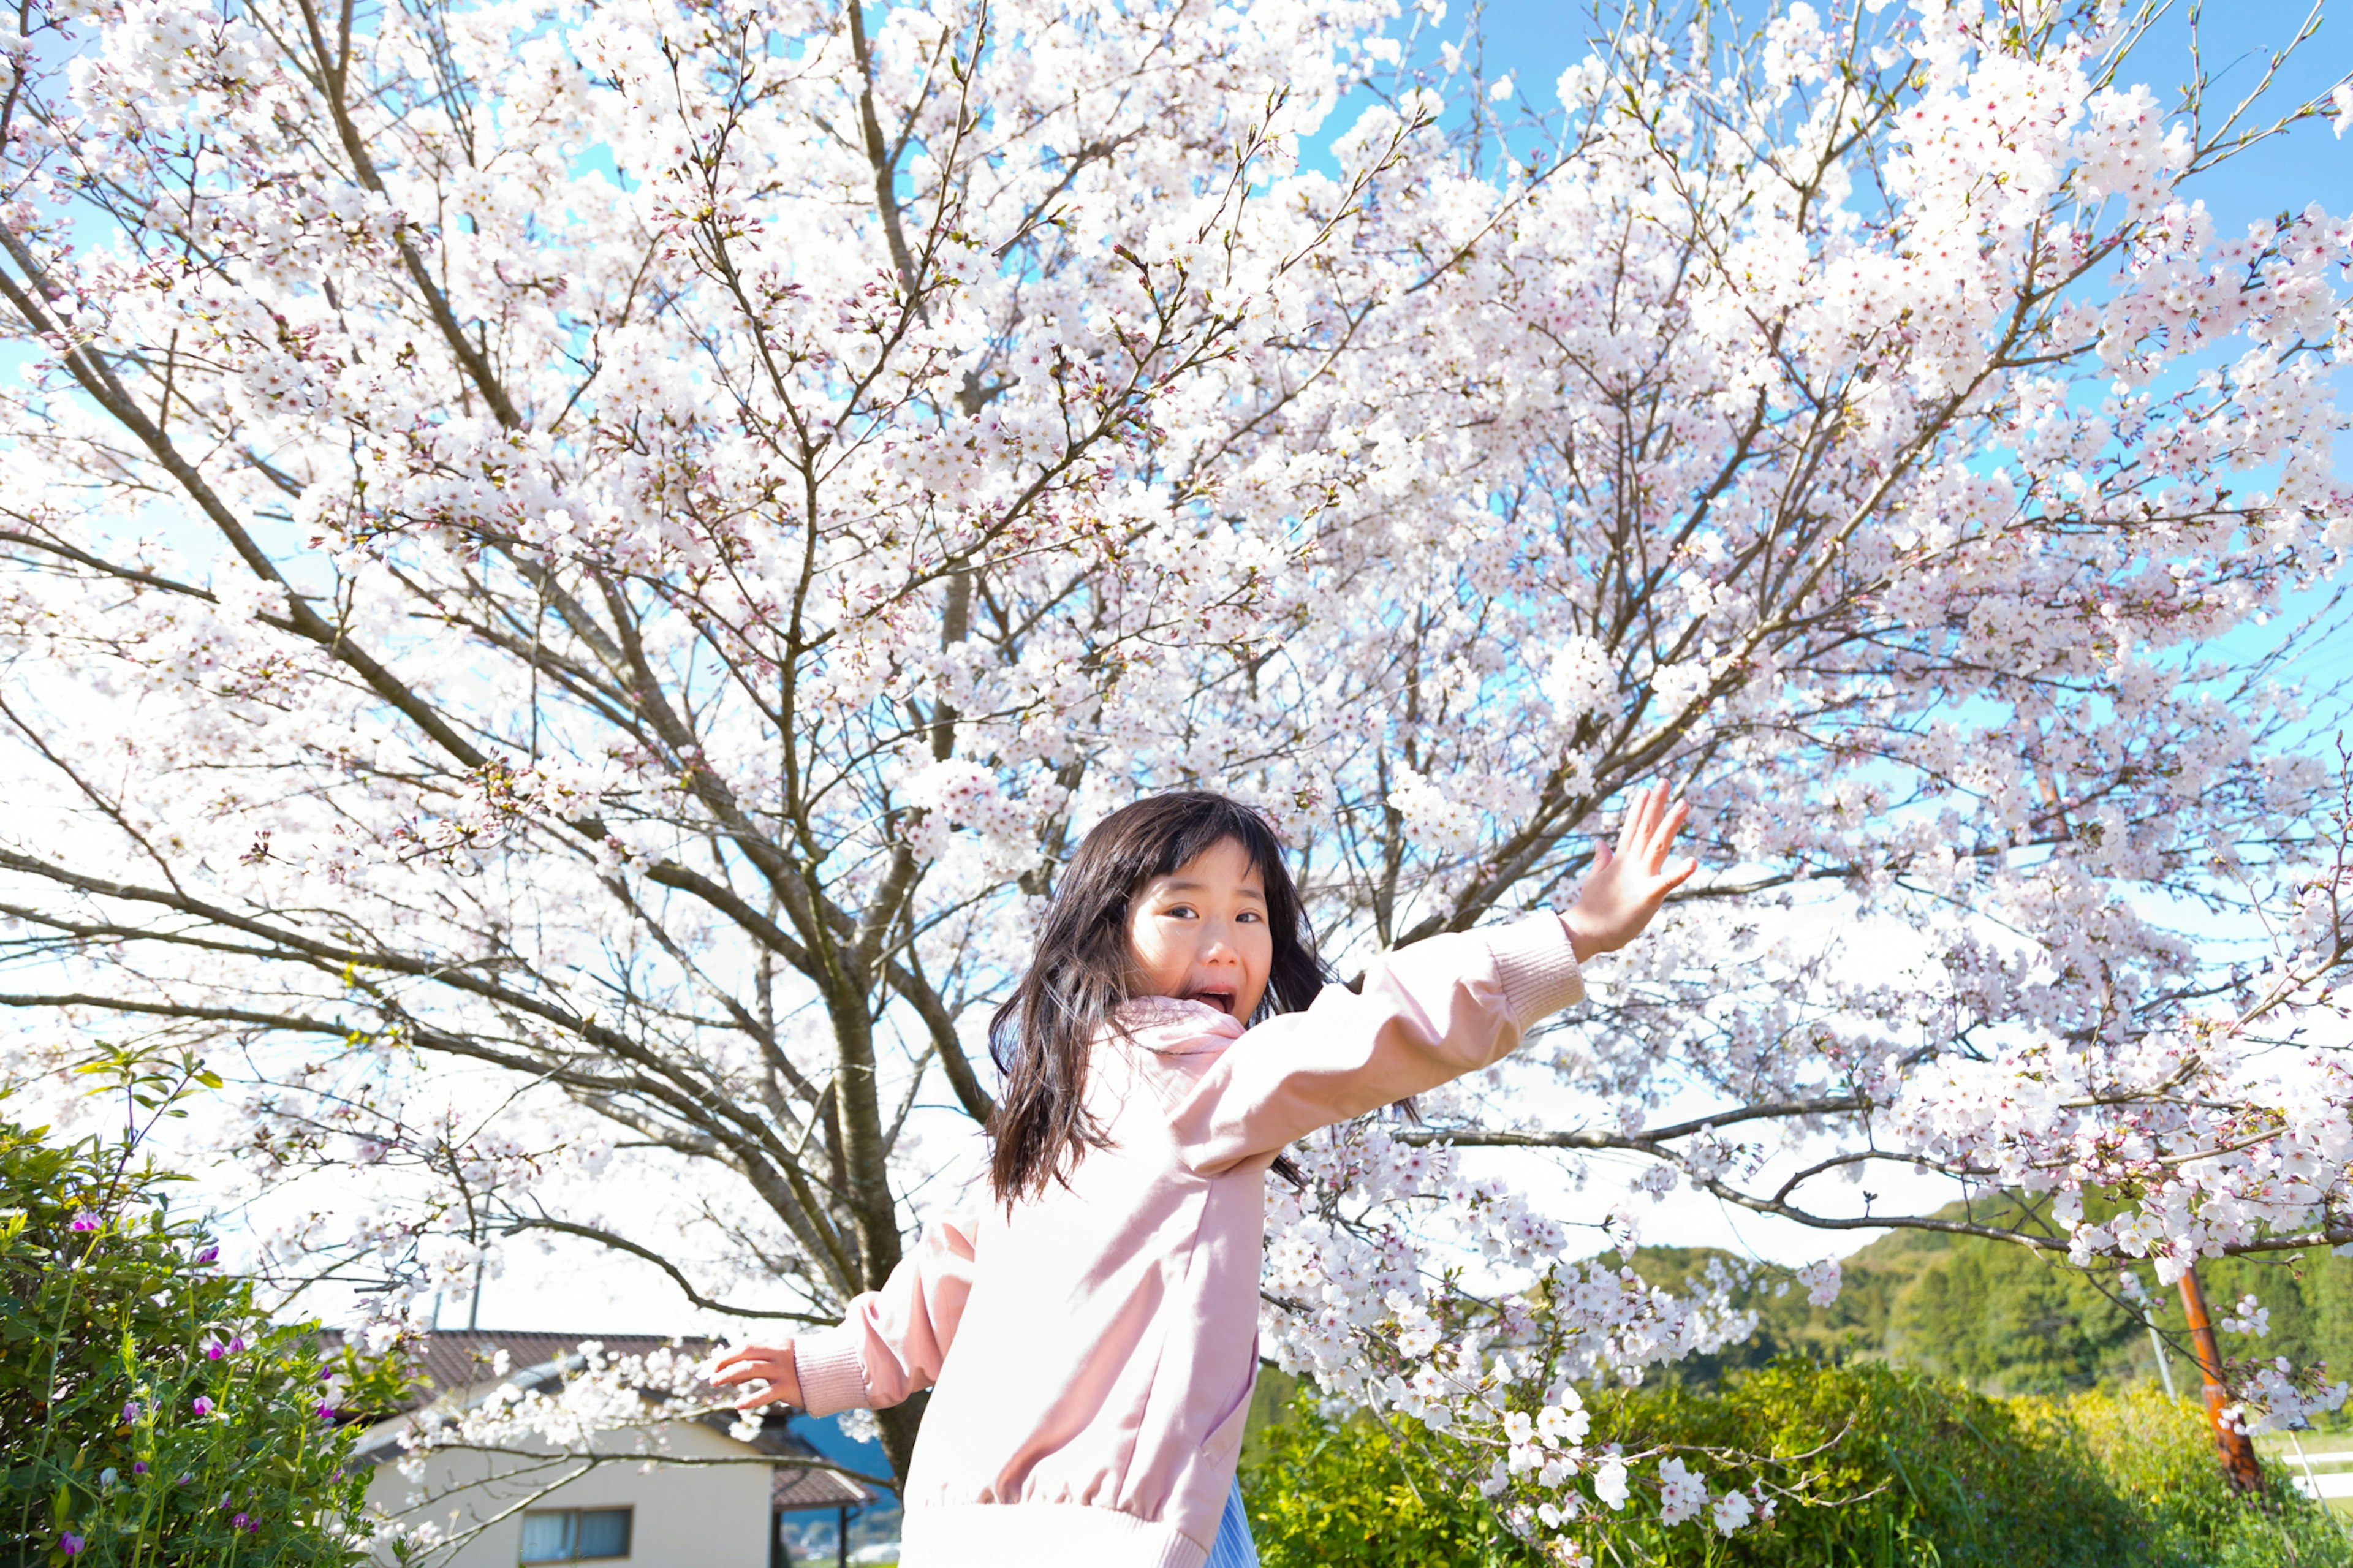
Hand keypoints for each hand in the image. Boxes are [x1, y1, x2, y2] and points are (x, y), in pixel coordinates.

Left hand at [711, 1341, 802, 1411]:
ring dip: (730, 1374)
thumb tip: (730, 1377)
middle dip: (725, 1361)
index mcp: (777, 1345)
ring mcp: (784, 1371)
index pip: (746, 1347)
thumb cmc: (798, 1372)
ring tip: (716, 1382)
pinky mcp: (788, 1388)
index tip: (712, 1365)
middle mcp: (779, 1354)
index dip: (727, 1355)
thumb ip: (757, 1366)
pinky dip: (750, 1399)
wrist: (830, 1377)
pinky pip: (765, 1394)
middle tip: (710, 1373)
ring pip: (751, 1369)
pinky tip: (738, 1405)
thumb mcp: (779, 1363)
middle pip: (746, 1353)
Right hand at [1561, 780, 1697, 959]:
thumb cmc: (1594, 909)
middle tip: (1664, 781)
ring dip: (1670, 823)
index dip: (1639, 808)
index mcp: (1621, 861)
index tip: (1645, 789)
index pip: (1632, 828)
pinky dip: (1680, 872)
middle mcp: (1631, 864)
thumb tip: (1600, 843)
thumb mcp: (1595, 879)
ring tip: (1683, 804)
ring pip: (1658, 845)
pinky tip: (1694, 861)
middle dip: (1655, 804)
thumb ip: (1601, 860)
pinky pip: (1667, 881)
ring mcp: (1640, 877)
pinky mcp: (1648, 895)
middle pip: (1646, 828)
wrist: (1587, 933)